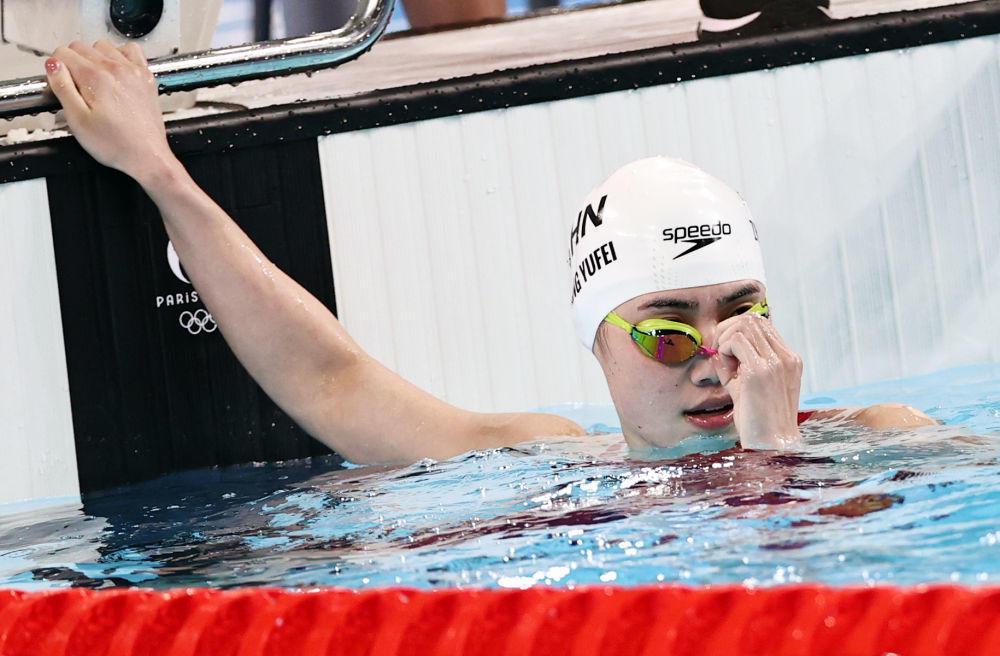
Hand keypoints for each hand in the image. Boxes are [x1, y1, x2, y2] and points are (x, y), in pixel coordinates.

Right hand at [44, 40, 177, 184]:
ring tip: (95, 82)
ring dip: (95, 57)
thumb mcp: (77, 120)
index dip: (56, 68)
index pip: (63, 53)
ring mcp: (134, 71)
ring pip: (104, 46)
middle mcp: (116, 69)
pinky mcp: (146, 78)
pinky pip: (131, 51)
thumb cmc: (115, 145)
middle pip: (81, 47)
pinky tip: (116, 71)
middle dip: (72, 63)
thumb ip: (62, 88)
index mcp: (95, 78)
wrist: (147, 156)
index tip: (60, 82)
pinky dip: (120, 55)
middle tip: (76, 87)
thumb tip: (52, 65)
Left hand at [712, 313, 802, 448]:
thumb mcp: (749, 385)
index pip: (762, 323)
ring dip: (726, 340)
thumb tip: (717, 346)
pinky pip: (735, 341)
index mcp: (789, 359)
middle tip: (719, 353)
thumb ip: (739, 363)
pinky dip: (723, 350)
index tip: (725, 351)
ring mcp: (775, 363)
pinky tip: (727, 372)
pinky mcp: (759, 372)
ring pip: (744, 325)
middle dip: (728, 330)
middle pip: (752, 319)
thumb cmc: (758, 419)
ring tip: (726, 365)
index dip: (737, 330)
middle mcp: (786, 357)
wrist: (771, 444)